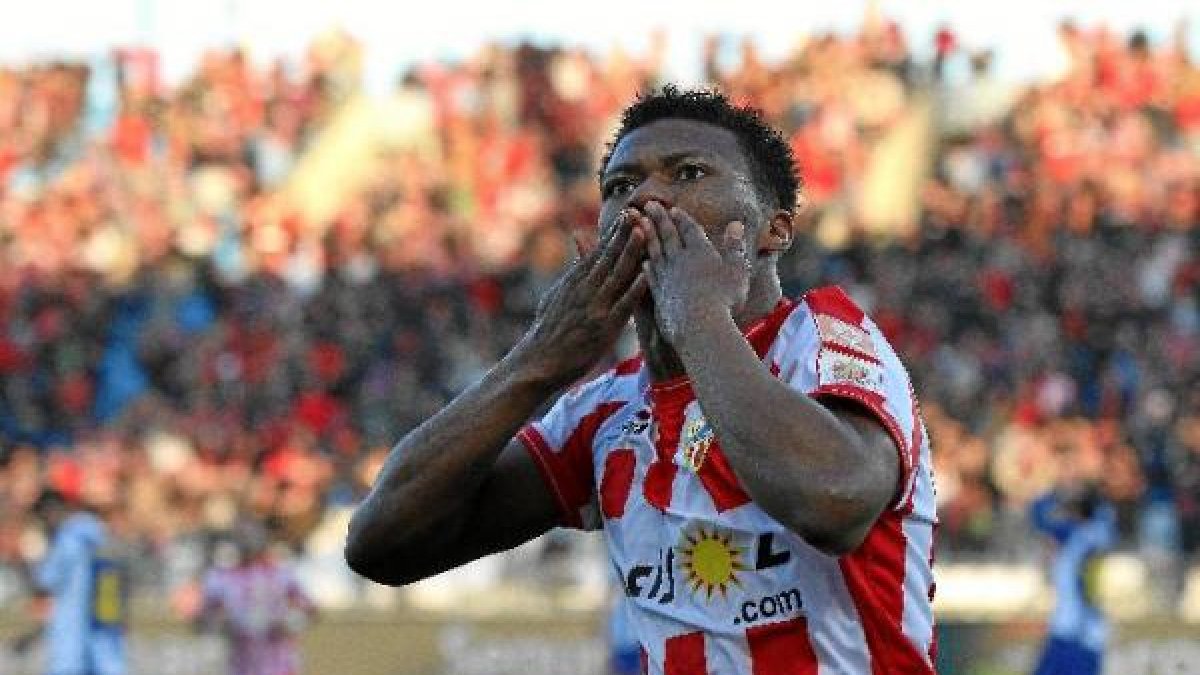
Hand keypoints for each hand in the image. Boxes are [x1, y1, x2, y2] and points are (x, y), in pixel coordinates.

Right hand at [513, 209, 646, 385]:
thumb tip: (578, 240)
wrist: (537, 363)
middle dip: (624, 232)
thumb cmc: (548, 333)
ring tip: (644, 230)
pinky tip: (649, 272)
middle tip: (638, 209)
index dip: (614, 232)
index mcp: (574, 282)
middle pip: (608, 256)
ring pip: (617, 273)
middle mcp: (584, 290)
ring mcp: (595, 307)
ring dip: (631, 251)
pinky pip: (624, 303)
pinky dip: (636, 287)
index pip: (597, 252)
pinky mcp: (604, 327)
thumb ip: (573, 269)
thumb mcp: (556, 296)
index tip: (628, 212)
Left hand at [639, 201, 749, 345]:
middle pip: (668, 235)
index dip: (681, 218)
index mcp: (700, 251)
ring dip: (647, 236)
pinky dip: (647, 266)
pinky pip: (650, 276)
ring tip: (640, 223)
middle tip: (648, 204)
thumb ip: (735, 247)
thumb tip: (736, 224)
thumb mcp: (737, 271)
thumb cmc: (724, 299)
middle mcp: (680, 260)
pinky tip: (644, 262)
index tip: (672, 209)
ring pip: (655, 251)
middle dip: (659, 218)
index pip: (689, 229)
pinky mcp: (659, 295)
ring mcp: (666, 277)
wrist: (699, 326)